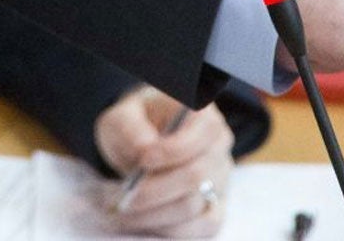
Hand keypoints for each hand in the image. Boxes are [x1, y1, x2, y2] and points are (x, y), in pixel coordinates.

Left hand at [94, 87, 233, 236]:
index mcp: (202, 113)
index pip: (202, 131)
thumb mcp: (122, 117)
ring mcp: (221, 178)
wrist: (139, 145)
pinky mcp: (215, 206)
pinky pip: (203, 227)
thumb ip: (131, 128)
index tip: (143, 161)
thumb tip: (145, 149)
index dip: (174, 150)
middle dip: (156, 190)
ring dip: (156, 214)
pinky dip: (171, 230)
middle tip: (124, 198)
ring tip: (124, 212)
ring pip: (195, 205)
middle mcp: (219, 145)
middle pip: (196, 175)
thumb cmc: (135, 126)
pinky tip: (144, 222)